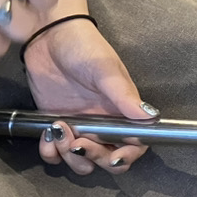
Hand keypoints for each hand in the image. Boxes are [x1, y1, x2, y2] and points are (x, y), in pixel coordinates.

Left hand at [23, 17, 154, 175]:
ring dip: (70, 156)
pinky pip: (55, 153)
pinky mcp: (55, 125)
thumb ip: (124, 96)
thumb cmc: (84, 47)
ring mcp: (78, 126)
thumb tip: (150, 117)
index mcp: (122, 111)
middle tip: (78, 142)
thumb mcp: (106, 70)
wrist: (48, 36)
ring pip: (80, 160)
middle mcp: (103, 123)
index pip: (134, 144)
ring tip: (59, 131)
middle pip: (106, 159)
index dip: (126, 156)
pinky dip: (50, 153)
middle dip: (94, 158)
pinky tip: (47, 135)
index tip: (113, 156)